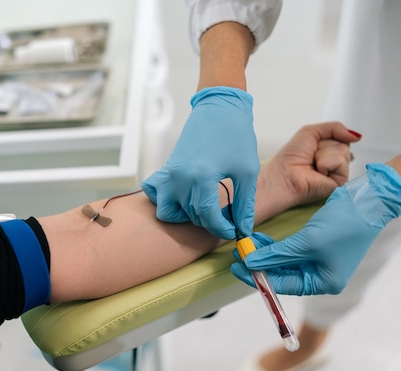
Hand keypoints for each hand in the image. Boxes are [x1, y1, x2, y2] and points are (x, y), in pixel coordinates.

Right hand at [142, 86, 257, 238]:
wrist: (218, 109)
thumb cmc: (235, 136)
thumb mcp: (247, 171)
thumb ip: (244, 204)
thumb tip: (244, 228)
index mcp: (201, 177)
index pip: (207, 217)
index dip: (222, 229)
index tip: (233, 231)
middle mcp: (180, 178)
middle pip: (190, 216)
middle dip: (209, 223)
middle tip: (225, 219)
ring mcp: (169, 174)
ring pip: (168, 211)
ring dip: (185, 216)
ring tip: (204, 209)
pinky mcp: (165, 169)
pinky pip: (154, 194)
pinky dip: (165, 201)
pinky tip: (183, 198)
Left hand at [231, 163, 400, 294]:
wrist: (368, 200)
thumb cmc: (344, 224)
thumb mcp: (307, 242)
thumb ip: (277, 255)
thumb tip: (250, 263)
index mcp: (323, 282)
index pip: (283, 286)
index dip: (257, 277)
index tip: (237, 267)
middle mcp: (320, 275)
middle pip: (281, 274)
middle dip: (259, 263)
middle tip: (238, 253)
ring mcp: (317, 259)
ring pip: (283, 261)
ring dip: (264, 252)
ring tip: (246, 243)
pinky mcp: (314, 244)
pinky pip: (288, 250)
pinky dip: (274, 245)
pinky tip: (260, 239)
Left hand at [259, 122, 360, 210]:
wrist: (282, 176)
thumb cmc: (290, 157)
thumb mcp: (311, 132)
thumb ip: (335, 128)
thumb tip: (357, 136)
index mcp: (327, 152)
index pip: (342, 137)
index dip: (328, 137)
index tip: (312, 145)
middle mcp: (334, 163)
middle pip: (343, 143)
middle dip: (325, 146)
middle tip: (311, 156)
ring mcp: (338, 173)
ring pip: (343, 151)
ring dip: (324, 154)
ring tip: (313, 164)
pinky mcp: (340, 183)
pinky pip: (341, 162)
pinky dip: (327, 163)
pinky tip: (318, 172)